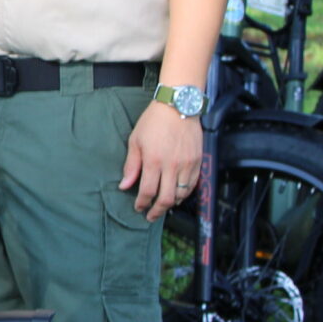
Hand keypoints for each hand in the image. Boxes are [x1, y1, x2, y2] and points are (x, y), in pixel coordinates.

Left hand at [119, 100, 202, 220]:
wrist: (178, 106)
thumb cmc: (153, 122)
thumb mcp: (135, 141)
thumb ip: (131, 165)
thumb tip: (124, 185)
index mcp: (153, 161)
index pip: (147, 191)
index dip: (142, 203)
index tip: (138, 207)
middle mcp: (172, 165)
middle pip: (166, 199)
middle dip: (156, 211)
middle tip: (150, 215)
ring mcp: (187, 164)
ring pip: (180, 194)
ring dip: (171, 204)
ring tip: (163, 205)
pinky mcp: (198, 161)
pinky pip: (193, 185)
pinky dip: (184, 194)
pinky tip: (177, 194)